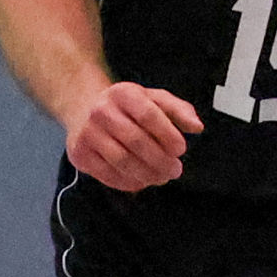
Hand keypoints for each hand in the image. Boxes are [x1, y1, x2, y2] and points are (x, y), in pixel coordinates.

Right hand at [66, 80, 206, 191]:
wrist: (83, 107)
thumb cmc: (125, 106)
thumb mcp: (153, 98)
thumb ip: (178, 110)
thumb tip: (196, 127)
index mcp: (123, 94)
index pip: (148, 114)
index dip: (167, 135)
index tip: (180, 149)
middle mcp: (101, 111)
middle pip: (135, 141)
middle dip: (160, 160)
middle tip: (175, 170)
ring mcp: (87, 133)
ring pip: (122, 161)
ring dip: (147, 174)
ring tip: (161, 177)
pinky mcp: (80, 154)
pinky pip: (108, 174)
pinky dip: (129, 182)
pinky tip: (142, 180)